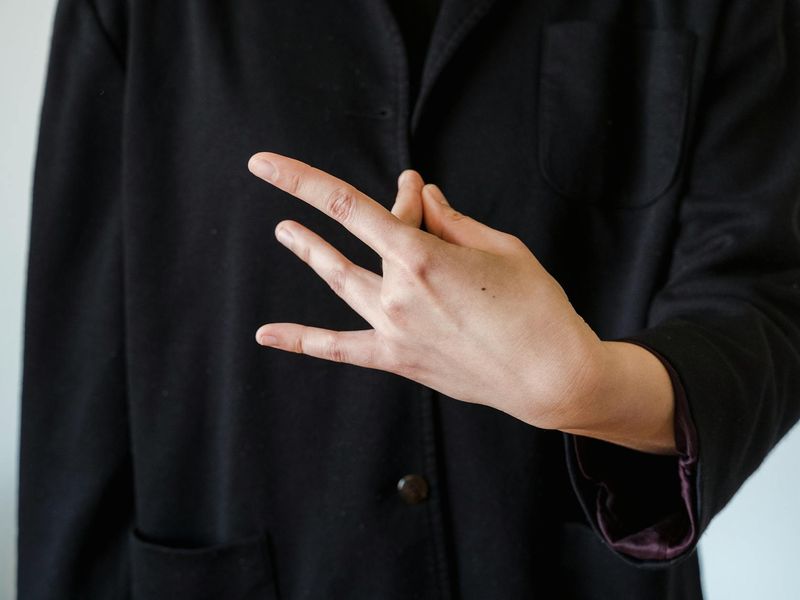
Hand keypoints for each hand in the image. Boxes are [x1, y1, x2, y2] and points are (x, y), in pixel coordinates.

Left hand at [247, 152, 604, 430]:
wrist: (550, 376)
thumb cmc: (536, 306)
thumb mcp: (500, 247)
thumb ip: (451, 219)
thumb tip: (421, 195)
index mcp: (422, 256)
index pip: (347, 207)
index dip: (302, 180)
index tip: (267, 164)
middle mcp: (398, 292)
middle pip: (372, 237)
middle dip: (395, 211)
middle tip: (414, 198)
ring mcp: (393, 329)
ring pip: (342, 280)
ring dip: (312, 253)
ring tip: (284, 233)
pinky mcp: (398, 357)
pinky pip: (340, 348)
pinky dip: (302, 339)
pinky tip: (266, 333)